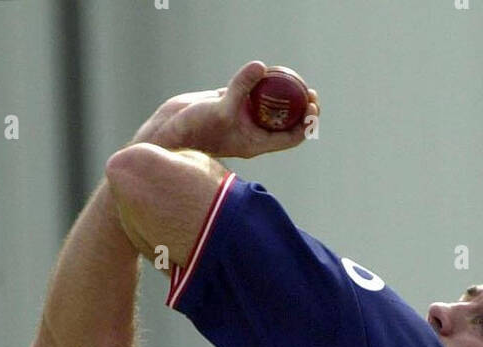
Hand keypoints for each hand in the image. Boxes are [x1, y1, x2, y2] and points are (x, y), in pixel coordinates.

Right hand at [130, 60, 319, 158]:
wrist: (169, 132)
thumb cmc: (193, 130)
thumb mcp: (220, 109)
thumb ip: (240, 88)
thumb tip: (261, 67)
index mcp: (256, 142)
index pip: (289, 137)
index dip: (305, 123)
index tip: (313, 106)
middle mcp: (251, 131)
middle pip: (284, 122)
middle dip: (300, 108)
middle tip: (311, 92)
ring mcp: (241, 117)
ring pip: (269, 106)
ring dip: (283, 95)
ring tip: (295, 79)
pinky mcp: (229, 104)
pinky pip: (251, 93)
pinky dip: (261, 83)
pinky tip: (267, 71)